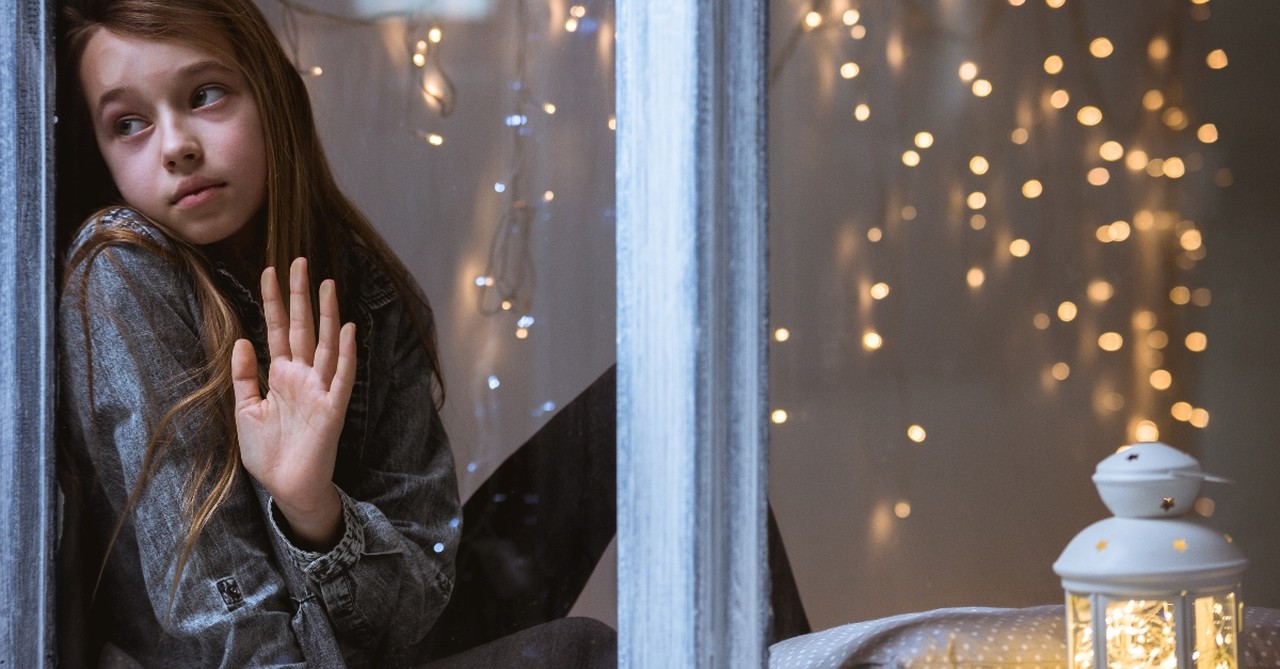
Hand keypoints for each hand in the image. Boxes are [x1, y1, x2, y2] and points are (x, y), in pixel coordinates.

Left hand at [231, 257, 355, 550]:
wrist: (286, 488)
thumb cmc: (268, 454)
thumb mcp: (246, 411)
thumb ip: (245, 377)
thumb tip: (243, 340)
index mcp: (281, 376)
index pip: (278, 330)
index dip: (273, 301)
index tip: (269, 270)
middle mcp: (302, 377)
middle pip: (303, 328)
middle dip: (299, 295)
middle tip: (299, 261)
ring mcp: (320, 390)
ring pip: (325, 344)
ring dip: (327, 314)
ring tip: (326, 284)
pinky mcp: (333, 409)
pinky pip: (342, 377)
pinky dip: (346, 354)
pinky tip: (348, 330)